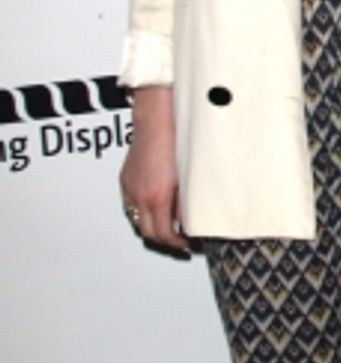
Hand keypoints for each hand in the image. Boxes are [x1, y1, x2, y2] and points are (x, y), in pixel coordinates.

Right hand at [119, 87, 190, 254]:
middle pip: (148, 233)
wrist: (157, 117)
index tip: (189, 244)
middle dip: (165, 241)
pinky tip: (154, 209)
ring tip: (168, 227)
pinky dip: (142, 213)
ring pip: (137, 221)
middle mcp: (140, 195)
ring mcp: (130, 188)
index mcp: (158, 196)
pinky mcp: (125, 179)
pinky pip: (130, 206)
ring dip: (152, 228)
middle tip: (180, 242)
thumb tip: (194, 216)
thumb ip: (188, 199)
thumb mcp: (189, 176)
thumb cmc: (177, 139)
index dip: (178, 244)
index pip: (164, 235)